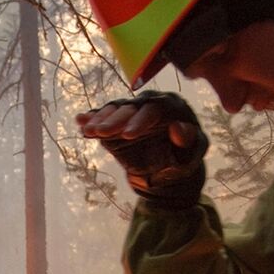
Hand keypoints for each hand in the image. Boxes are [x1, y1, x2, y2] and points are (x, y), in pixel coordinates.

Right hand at [76, 90, 207, 208]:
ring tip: (87, 130)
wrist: (168, 169)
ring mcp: (132, 112)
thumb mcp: (192, 153)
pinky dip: (92, 119)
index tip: (128, 135)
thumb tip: (178, 128)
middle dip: (114, 120)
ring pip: (115, 111)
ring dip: (100, 120)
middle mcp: (149, 104)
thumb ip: (188, 141)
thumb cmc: (184, 158)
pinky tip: (80, 121)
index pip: (154, 109)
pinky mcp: (117, 122)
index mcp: (170, 107)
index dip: (140, 121)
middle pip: (130, 108)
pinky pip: (104, 118)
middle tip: (101, 132)